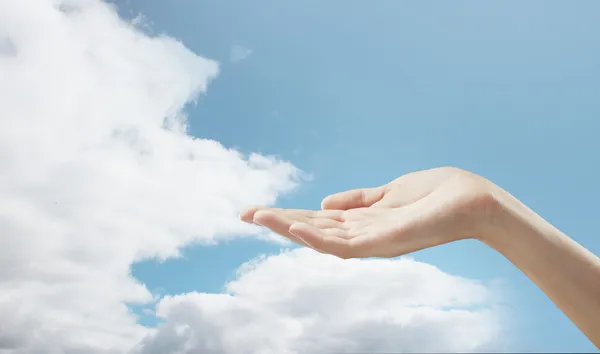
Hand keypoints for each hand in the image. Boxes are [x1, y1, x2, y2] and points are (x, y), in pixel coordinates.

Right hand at [240, 167, 497, 258]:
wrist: (473, 200)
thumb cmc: (436, 195)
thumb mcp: (387, 194)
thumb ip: (357, 200)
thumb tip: (323, 203)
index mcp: (361, 222)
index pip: (315, 220)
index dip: (286, 215)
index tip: (255, 211)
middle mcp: (362, 235)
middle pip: (312, 230)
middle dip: (278, 223)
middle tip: (244, 214)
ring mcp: (372, 241)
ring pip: (321, 239)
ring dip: (289, 228)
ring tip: (258, 216)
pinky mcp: (385, 243)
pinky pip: (346, 246)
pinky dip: (318, 237)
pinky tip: (296, 226)